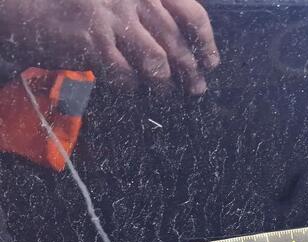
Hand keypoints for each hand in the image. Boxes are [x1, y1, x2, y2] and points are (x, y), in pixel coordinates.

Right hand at [0, 0, 219, 94]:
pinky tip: (133, 93)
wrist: (27, 10)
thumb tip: (191, 50)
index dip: (205, 42)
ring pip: (156, 62)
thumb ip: (152, 16)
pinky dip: (133, 89)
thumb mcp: (121, 4)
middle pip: (176, 42)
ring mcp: (112, 16)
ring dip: (166, 87)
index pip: (190, 12)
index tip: (212, 64)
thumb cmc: (82, 10)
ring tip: (168, 99)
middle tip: (196, 90)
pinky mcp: (93, 39)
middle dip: (190, 71)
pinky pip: (126, 75)